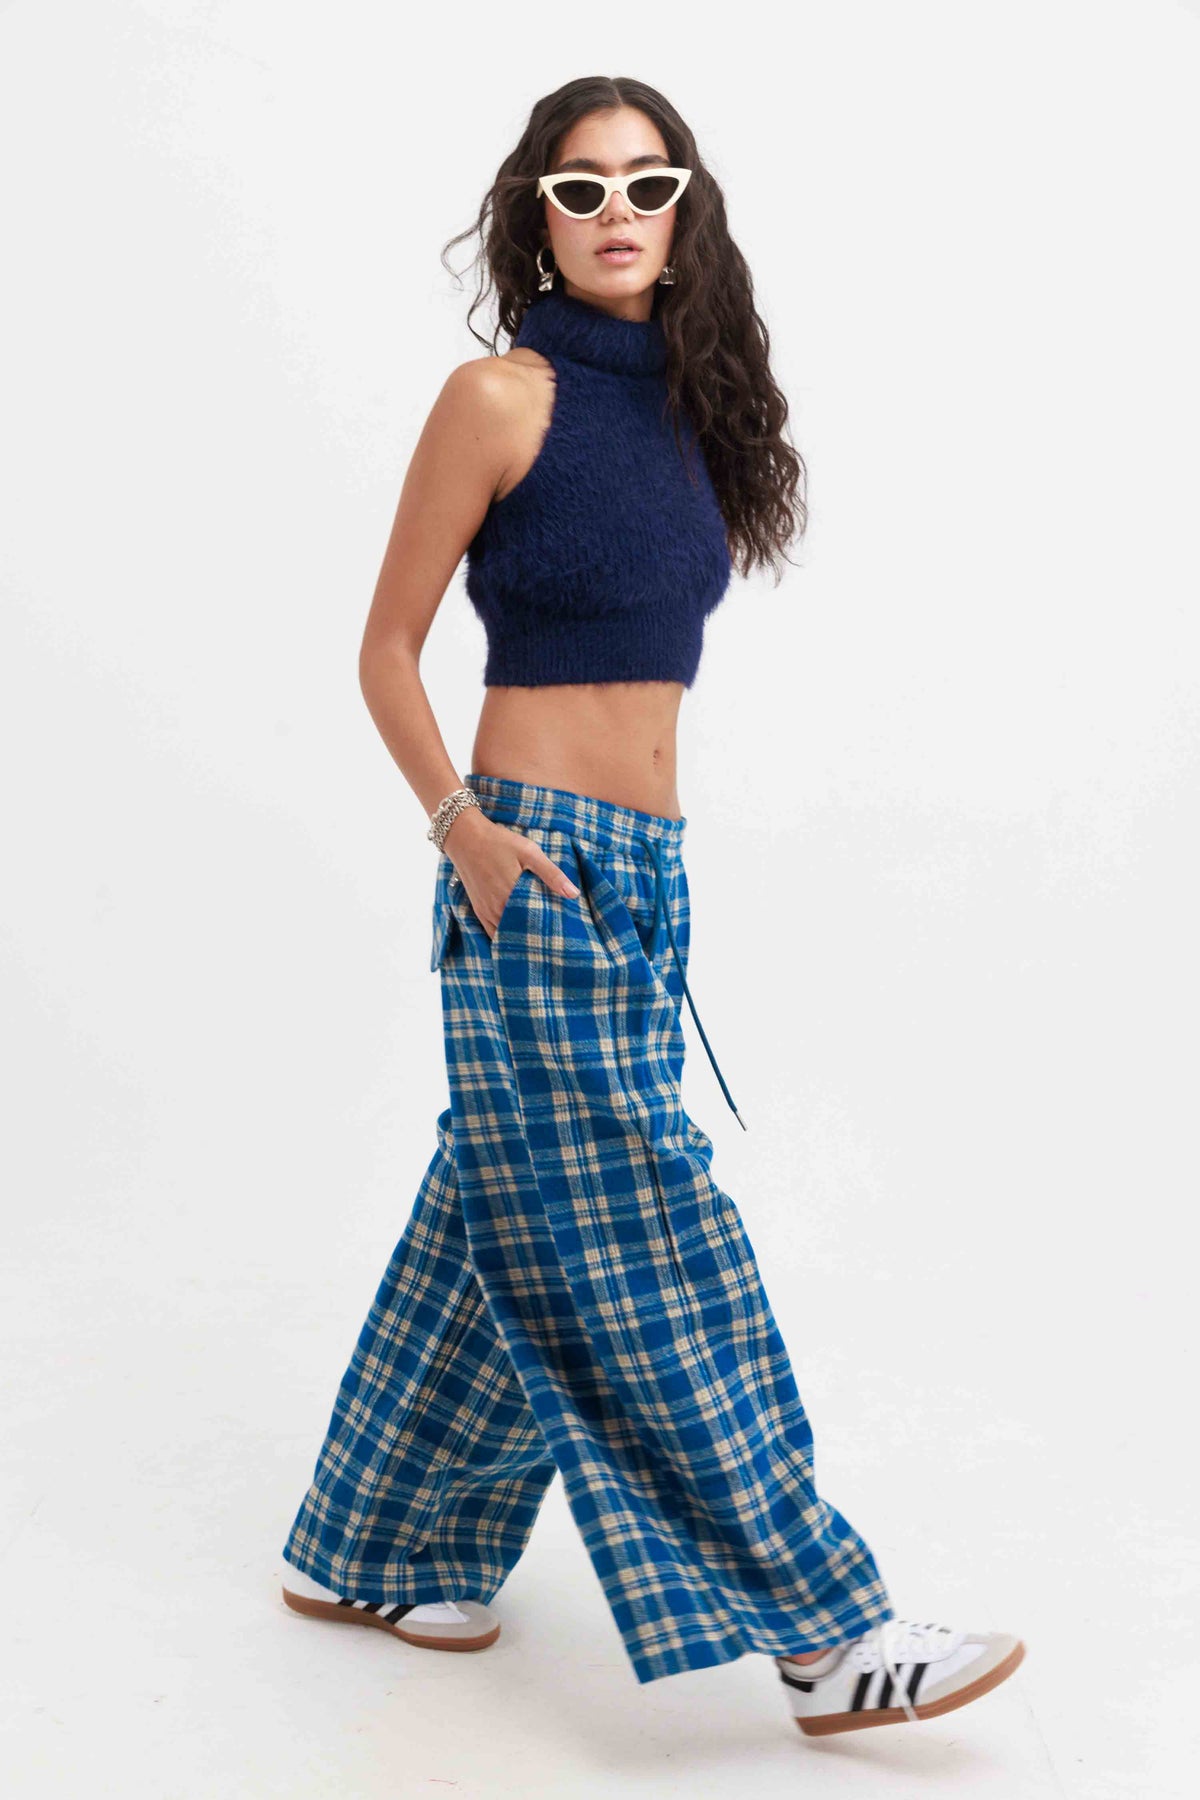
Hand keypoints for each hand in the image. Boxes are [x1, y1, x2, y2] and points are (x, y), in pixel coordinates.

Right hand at [443, 808, 579, 941]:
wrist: (465, 838)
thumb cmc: (499, 843)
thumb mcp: (529, 853)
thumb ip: (551, 874)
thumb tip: (573, 894)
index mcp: (511, 897)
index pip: (534, 925)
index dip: (548, 932)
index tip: (562, 935)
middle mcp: (496, 909)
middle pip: (521, 933)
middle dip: (536, 937)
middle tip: (553, 939)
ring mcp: (485, 911)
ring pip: (505, 935)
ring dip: (520, 937)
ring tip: (538, 940)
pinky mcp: (479, 910)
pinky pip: (492, 931)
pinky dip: (504, 935)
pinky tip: (517, 934)